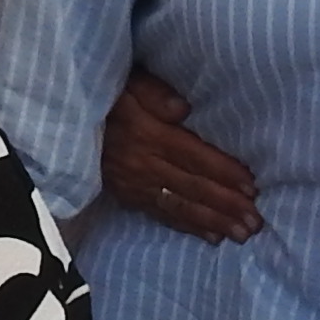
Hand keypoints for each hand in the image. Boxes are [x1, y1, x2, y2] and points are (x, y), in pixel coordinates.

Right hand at [100, 73, 259, 242]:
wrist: (64, 121)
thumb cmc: (106, 96)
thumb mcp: (127, 82)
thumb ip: (154, 93)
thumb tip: (184, 109)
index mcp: (147, 134)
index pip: (193, 156)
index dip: (223, 172)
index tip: (251, 187)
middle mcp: (143, 164)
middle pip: (192, 187)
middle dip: (226, 205)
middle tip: (255, 222)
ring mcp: (134, 184)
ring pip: (180, 206)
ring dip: (212, 222)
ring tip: (240, 234)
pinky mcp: (126, 196)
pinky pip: (161, 214)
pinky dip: (187, 227)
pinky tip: (210, 236)